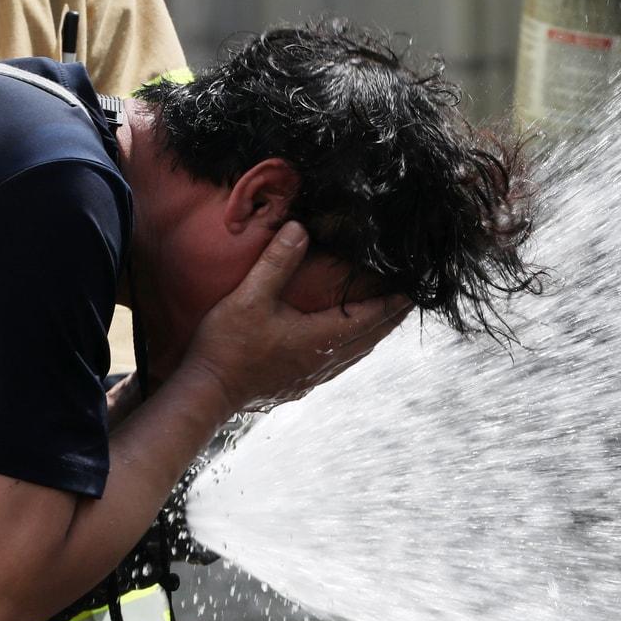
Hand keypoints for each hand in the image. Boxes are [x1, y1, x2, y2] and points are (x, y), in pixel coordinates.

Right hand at [184, 220, 412, 410]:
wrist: (207, 391)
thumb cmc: (228, 345)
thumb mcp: (250, 297)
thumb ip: (277, 263)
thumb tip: (299, 229)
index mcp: (320, 337)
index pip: (368, 317)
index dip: (391, 303)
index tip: (412, 290)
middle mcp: (324, 360)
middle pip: (370, 337)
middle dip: (390, 317)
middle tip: (409, 301)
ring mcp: (313, 376)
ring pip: (357, 353)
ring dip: (374, 334)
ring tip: (386, 319)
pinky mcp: (300, 384)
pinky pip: (340, 364)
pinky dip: (355, 348)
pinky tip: (348, 345)